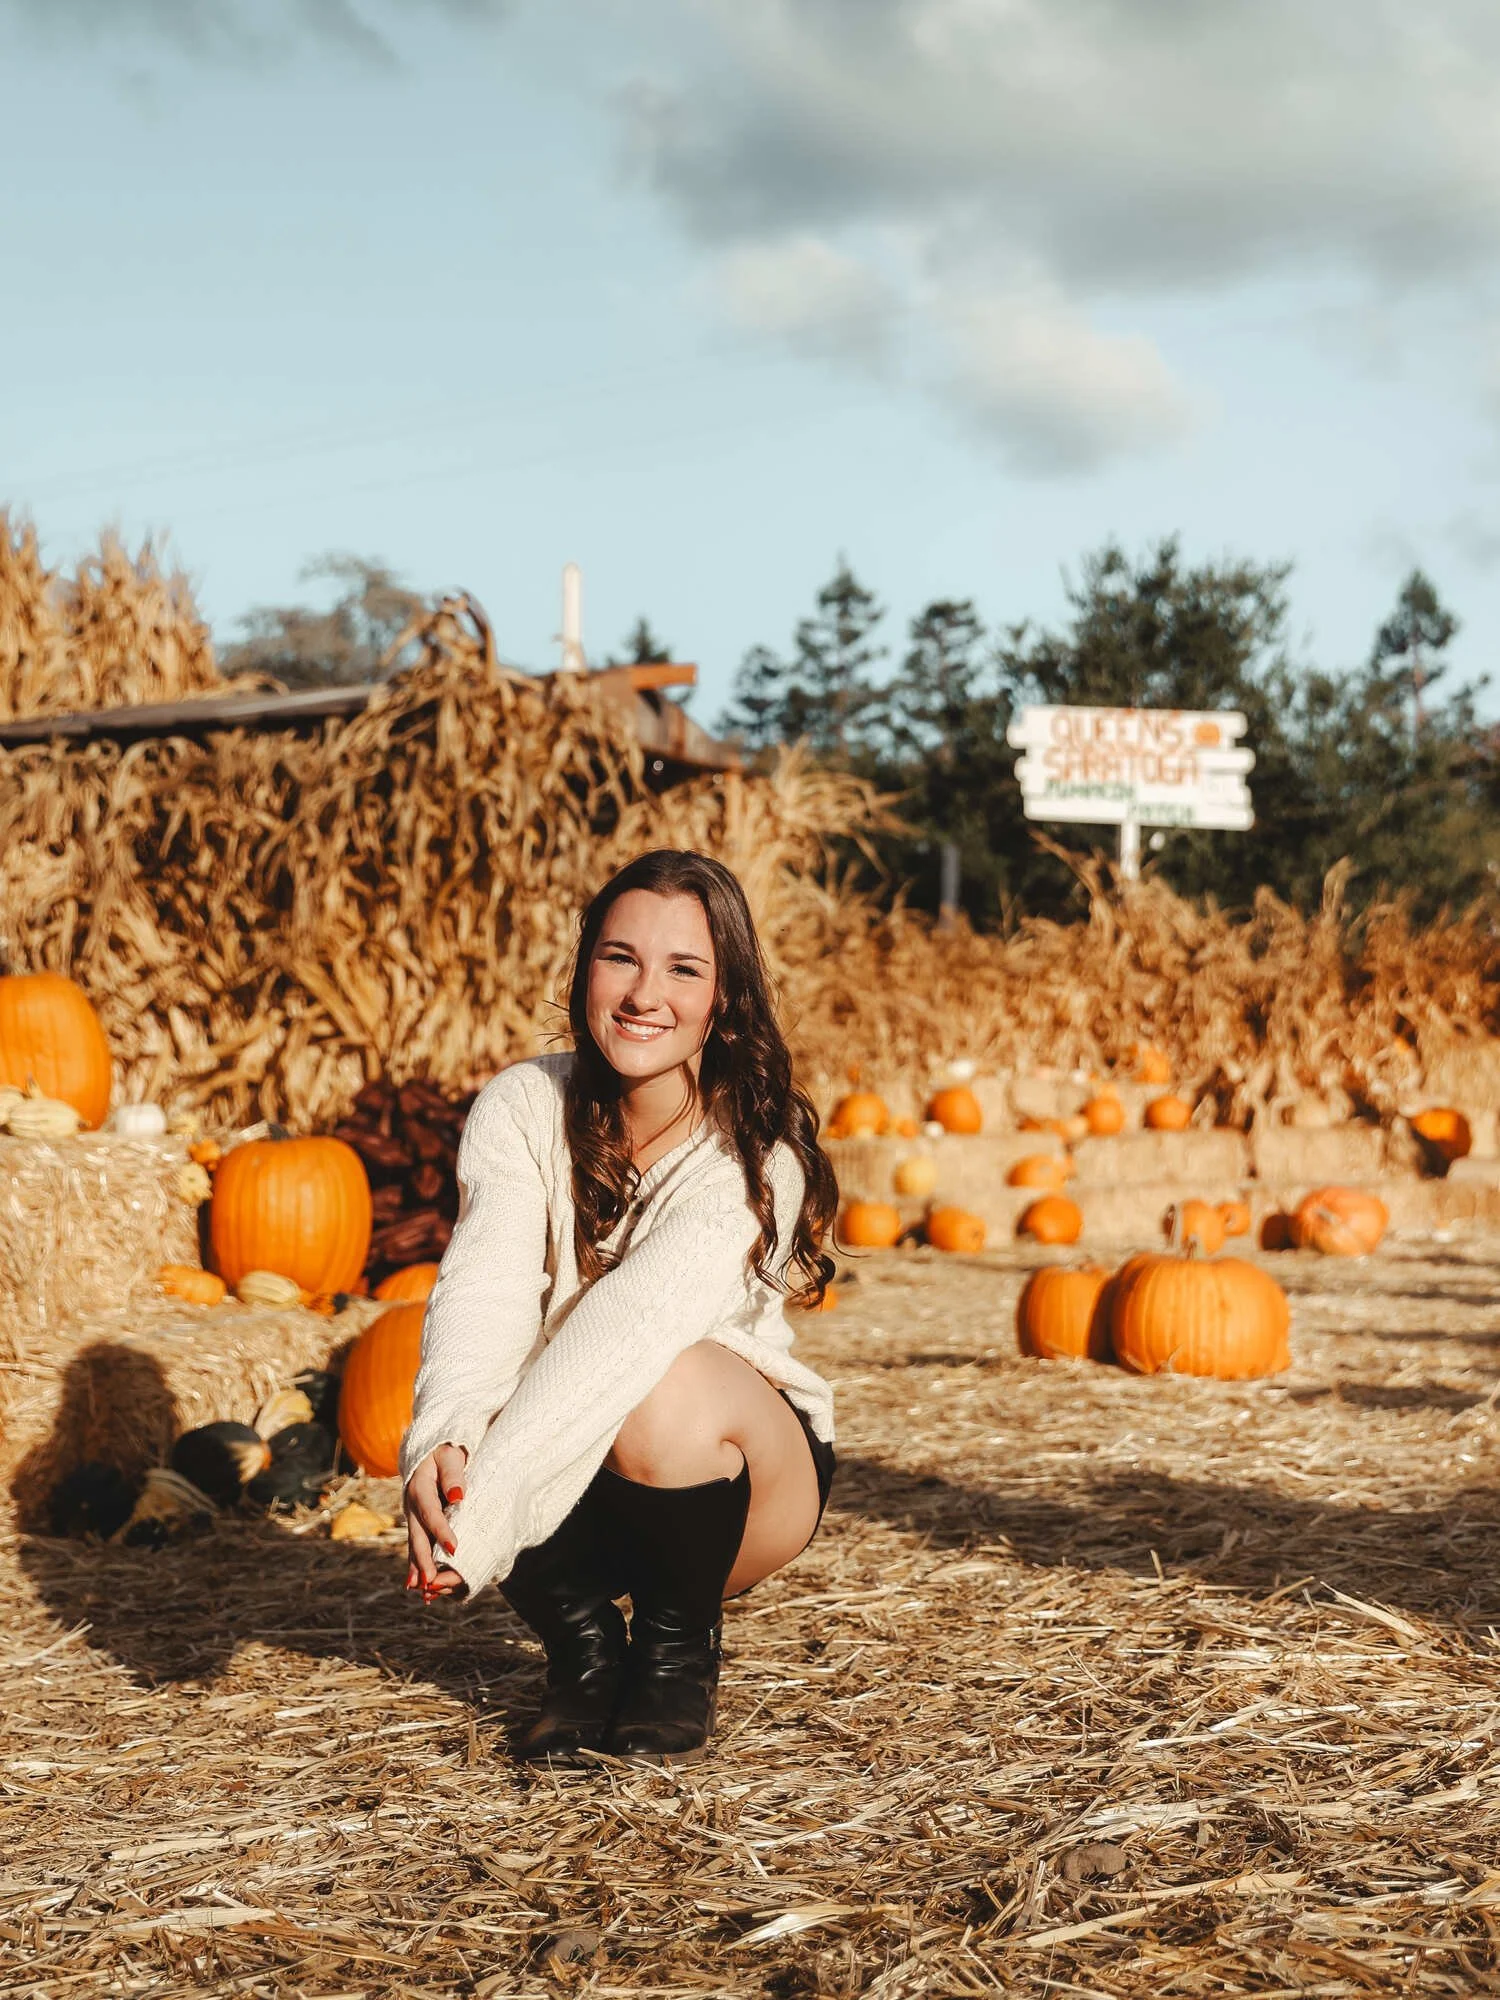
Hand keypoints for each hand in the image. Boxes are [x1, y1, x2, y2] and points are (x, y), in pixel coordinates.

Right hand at [404, 1442, 469, 1602]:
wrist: (432, 1449)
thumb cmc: (446, 1451)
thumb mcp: (450, 1456)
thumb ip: (454, 1475)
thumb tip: (459, 1496)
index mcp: (420, 1487)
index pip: (431, 1512)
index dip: (441, 1531)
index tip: (454, 1549)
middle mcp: (412, 1504)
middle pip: (418, 1535)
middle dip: (423, 1559)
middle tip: (430, 1582)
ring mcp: (413, 1515)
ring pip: (415, 1544)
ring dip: (417, 1567)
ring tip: (422, 1590)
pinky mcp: (417, 1522)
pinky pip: (417, 1544)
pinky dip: (417, 1563)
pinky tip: (418, 1584)